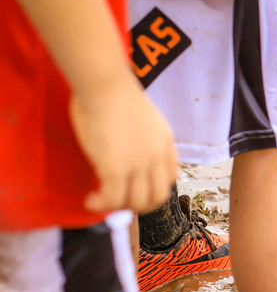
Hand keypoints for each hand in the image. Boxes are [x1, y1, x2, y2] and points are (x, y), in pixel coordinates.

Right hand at [69, 76, 177, 213]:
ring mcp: (139, 164)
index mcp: (166, 142)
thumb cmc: (113, 93)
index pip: (171, 177)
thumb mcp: (141, 119)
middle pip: (158, 196)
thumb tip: (124, 150)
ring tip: (100, 201)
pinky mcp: (117, 168)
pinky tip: (90, 201)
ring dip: (118, 207)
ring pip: (136, 202)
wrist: (104, 84)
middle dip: (139, 205)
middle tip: (118, 201)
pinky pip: (112, 199)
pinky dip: (101, 205)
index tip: (135, 187)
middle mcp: (158, 156)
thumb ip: (140, 138)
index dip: (153, 188)